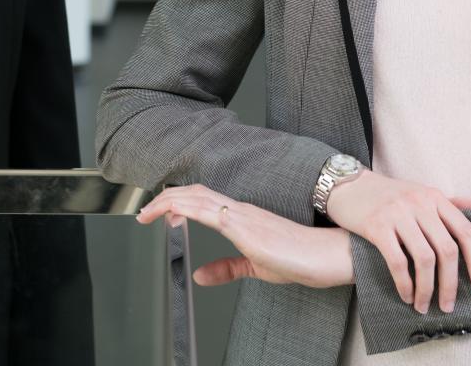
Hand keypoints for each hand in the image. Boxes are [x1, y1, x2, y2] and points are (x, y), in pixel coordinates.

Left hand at [138, 184, 354, 289]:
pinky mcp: (245, 226)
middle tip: (143, 212)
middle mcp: (239, 210)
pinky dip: (186, 208)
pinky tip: (172, 214)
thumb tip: (200, 275)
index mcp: (242, 217)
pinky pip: (210, 211)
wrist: (327, 255)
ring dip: (169, 202)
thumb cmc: (300, 258)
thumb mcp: (255, 266)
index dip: (177, 202)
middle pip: (194, 194)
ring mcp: (242, 215)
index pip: (202, 201)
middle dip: (165, 200)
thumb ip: (227, 268)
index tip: (157, 213)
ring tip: (148, 212)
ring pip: (197, 198)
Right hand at [326, 170, 470, 314]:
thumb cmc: (389, 194)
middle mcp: (419, 203)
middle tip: (448, 305)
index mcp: (435, 197)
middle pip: (447, 250)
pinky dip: (405, 284)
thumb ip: (455, 202)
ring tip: (424, 305)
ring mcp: (397, 213)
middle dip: (450, 283)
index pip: (466, 231)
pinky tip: (406, 295)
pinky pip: (397, 262)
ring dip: (427, 289)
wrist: (348, 186)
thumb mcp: (423, 193)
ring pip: (424, 259)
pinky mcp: (376, 225)